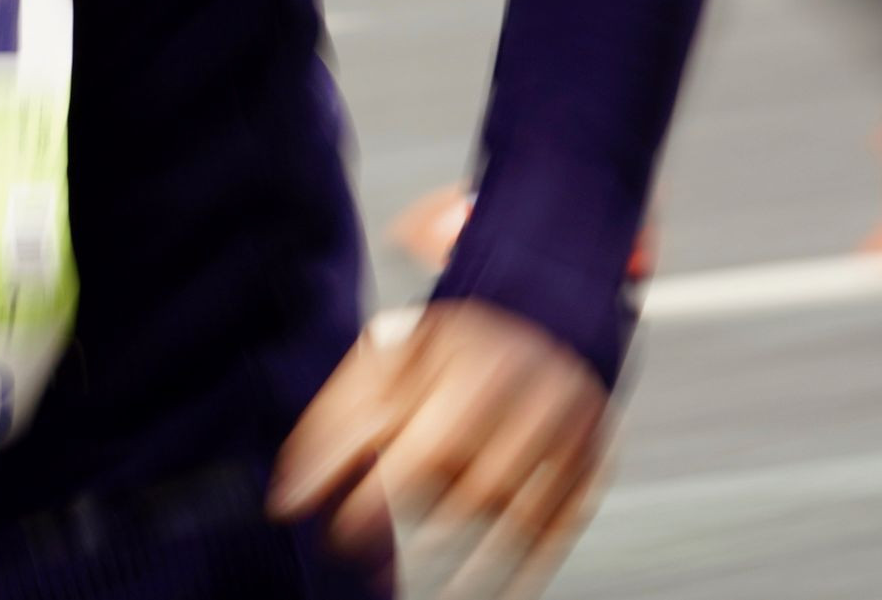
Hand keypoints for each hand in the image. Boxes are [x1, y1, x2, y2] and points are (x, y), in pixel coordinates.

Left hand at [271, 302, 612, 596]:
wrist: (552, 309)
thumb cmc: (455, 346)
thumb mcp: (395, 351)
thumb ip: (343, 414)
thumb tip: (288, 497)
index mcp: (470, 352)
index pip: (408, 435)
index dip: (362, 489)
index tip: (324, 527)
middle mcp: (527, 388)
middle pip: (462, 478)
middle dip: (405, 527)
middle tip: (365, 559)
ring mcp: (568, 429)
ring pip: (511, 514)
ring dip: (462, 565)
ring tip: (416, 588)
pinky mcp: (592, 463)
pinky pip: (555, 530)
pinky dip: (520, 572)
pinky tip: (483, 592)